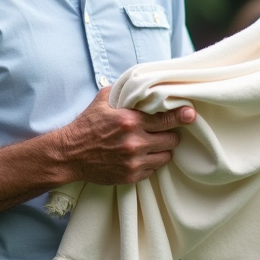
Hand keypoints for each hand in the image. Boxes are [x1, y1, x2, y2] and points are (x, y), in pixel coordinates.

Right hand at [56, 87, 194, 184]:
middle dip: (171, 134)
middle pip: (172, 139)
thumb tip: (142, 82)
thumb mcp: (103, 100)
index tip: (190, 114)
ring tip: (155, 143)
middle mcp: (134, 142)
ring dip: (163, 149)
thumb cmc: (86, 125)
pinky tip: (143, 155)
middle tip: (165, 130)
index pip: (167, 119)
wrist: (69, 154)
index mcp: (130, 121)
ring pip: (166, 156)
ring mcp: (133, 161)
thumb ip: (124, 90)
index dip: (181, 116)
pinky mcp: (131, 176)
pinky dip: (152, 162)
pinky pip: (154, 169)